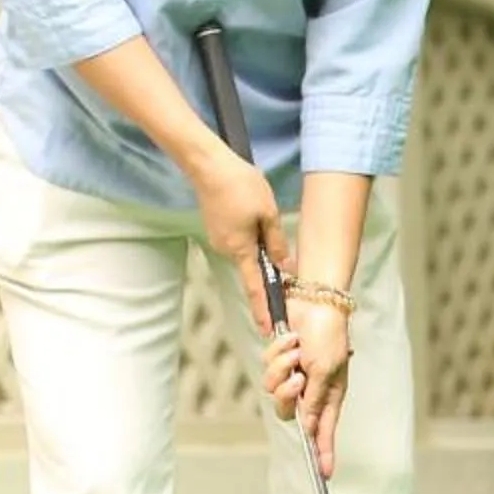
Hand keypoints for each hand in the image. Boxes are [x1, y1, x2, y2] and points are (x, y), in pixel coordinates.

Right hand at [191, 148, 292, 336]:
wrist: (208, 165)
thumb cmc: (240, 186)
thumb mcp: (268, 213)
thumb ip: (277, 243)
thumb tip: (286, 268)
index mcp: (241, 250)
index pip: (256, 288)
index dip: (264, 309)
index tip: (269, 329)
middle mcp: (226, 249)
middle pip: (253, 264)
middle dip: (266, 259)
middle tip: (272, 233)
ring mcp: (218, 238)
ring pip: (246, 247)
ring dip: (257, 238)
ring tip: (259, 208)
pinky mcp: (215, 227)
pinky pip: (237, 236)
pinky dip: (247, 230)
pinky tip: (249, 207)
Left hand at [261, 302, 351, 474]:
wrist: (315, 301)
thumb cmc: (329, 334)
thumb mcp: (327, 371)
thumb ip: (315, 401)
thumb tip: (308, 429)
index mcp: (329, 394)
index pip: (325, 430)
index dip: (324, 452)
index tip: (324, 474)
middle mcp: (310, 389)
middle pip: (289, 412)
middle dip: (288, 395)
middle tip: (296, 379)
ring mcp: (293, 374)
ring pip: (273, 389)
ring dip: (282, 366)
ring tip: (296, 350)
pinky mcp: (278, 360)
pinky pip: (267, 367)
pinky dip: (277, 352)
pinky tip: (291, 339)